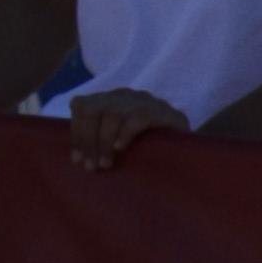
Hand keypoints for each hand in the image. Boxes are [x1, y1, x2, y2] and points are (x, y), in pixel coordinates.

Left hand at [65, 85, 184, 173]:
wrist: (186, 147)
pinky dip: (125, 133)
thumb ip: (96, 141)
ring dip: (103, 142)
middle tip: (91, 167)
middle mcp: (123, 96)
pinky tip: (121, 148)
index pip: (81, 106)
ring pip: (112, 114)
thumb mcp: (115, 141)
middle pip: (92, 109)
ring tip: (105, 165)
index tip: (76, 160)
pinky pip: (138, 117)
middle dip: (87, 139)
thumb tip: (75, 159)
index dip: (76, 133)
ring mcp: (144, 101)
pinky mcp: (163, 112)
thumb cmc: (145, 147)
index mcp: (108, 100)